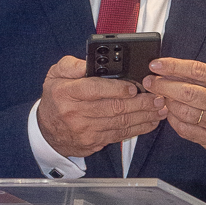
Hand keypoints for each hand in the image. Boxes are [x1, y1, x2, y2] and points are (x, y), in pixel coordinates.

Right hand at [37, 56, 161, 156]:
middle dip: (140, 103)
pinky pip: (120, 135)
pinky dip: (138, 129)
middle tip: (157, 97)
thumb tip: (90, 62)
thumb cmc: (55, 98)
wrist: (46, 131)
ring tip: (159, 108)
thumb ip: (72, 65)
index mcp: (66, 92)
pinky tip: (150, 122)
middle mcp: (76, 112)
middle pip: (113, 108)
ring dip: (144, 116)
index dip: (117, 89)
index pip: (95, 90)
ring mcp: (85, 130)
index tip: (133, 88)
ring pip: (120, 123)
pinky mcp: (94, 142)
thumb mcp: (55, 74)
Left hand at [143, 57, 205, 152]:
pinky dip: (171, 118)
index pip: (198, 70)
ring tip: (162, 96)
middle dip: (164, 86)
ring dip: (167, 102)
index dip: (173, 66)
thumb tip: (164, 69)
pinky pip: (182, 127)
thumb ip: (196, 75)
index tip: (155, 65)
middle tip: (150, 82)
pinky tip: (170, 111)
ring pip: (183, 111)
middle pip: (189, 93)